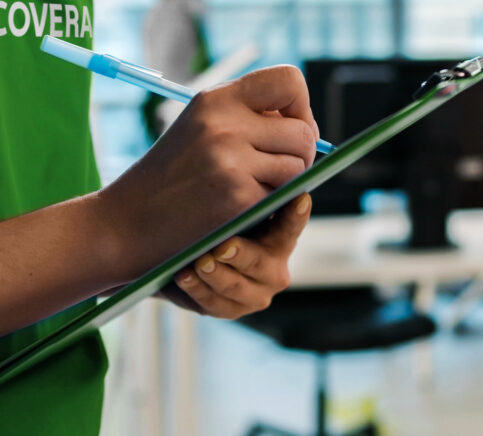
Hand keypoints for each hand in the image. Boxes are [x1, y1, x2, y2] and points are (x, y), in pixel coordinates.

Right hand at [97, 66, 317, 282]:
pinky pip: (284, 197)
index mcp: (215, 99)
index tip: (287, 128)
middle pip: (303, 132)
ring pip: (299, 166)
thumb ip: (247, 116)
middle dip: (299, 155)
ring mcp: (230, 159)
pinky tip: (238, 210)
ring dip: (285, 184)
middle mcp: (223, 123)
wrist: (125, 223)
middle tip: (273, 172)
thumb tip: (307, 124)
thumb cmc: (169, 178)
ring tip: (249, 190)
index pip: (289, 80)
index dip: (301, 107)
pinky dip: (269, 207)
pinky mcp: (237, 196)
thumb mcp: (199, 128)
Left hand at [164, 193, 309, 317]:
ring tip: (199, 261)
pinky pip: (215, 303)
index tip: (299, 197)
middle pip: (261, 261)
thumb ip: (240, 200)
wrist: (184, 252)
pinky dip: (197, 289)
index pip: (291, 224)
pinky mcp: (232, 309)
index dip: (296, 213)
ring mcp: (255, 292)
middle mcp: (274, 267)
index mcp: (281, 238)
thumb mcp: (228, 209)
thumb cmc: (214, 222)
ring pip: (236, 286)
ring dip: (215, 274)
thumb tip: (239, 173)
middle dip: (241, 254)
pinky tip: (183, 275)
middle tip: (223, 245)